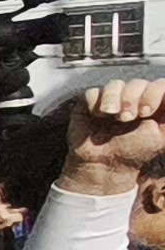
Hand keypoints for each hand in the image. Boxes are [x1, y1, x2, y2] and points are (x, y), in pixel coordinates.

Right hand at [59, 78, 164, 192]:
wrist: (102, 166)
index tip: (146, 112)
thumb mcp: (163, 136)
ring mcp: (114, 101)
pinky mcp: (92, 104)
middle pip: (137, 83)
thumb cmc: (134, 154)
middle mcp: (136, 100)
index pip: (160, 86)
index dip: (153, 93)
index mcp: (156, 105)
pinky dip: (95, 102)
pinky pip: (93, 92)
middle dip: (131, 99)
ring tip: (110, 115)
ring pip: (116, 85)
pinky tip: (96, 116)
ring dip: (113, 99)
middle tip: (126, 119)